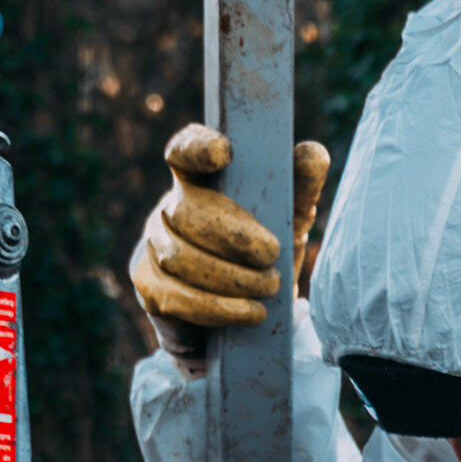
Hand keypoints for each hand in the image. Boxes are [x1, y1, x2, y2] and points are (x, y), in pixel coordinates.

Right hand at [125, 125, 332, 365]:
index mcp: (200, 179)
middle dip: (233, 237)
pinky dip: (219, 308)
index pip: (185, 150)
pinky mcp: (149, 287)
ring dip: (231, 278)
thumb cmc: (264, 248)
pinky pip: (177, 297)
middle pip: (187, 212)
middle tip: (272, 256)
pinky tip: (250, 313)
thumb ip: (302, 184)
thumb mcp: (289, 217)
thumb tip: (311, 154)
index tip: (224, 153)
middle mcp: (169, 206)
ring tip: (270, 287)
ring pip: (179, 258)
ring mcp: (153, 246)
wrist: (240, 309)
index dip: (198, 148)